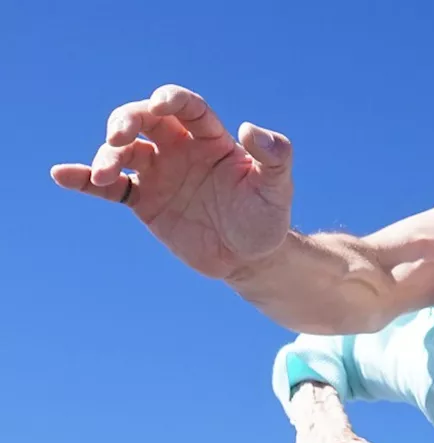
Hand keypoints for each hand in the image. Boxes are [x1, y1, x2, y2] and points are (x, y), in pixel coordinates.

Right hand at [50, 85, 293, 278]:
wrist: (250, 258)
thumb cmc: (267, 217)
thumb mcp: (278, 188)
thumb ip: (274, 156)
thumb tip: (250, 128)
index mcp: (211, 138)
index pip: (186, 107)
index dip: (171, 100)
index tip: (161, 105)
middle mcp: (180, 148)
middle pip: (144, 119)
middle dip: (127, 121)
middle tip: (119, 137)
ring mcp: (159, 173)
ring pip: (123, 151)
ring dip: (107, 155)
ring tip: (105, 174)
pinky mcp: (144, 201)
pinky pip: (109, 187)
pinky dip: (84, 180)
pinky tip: (62, 175)